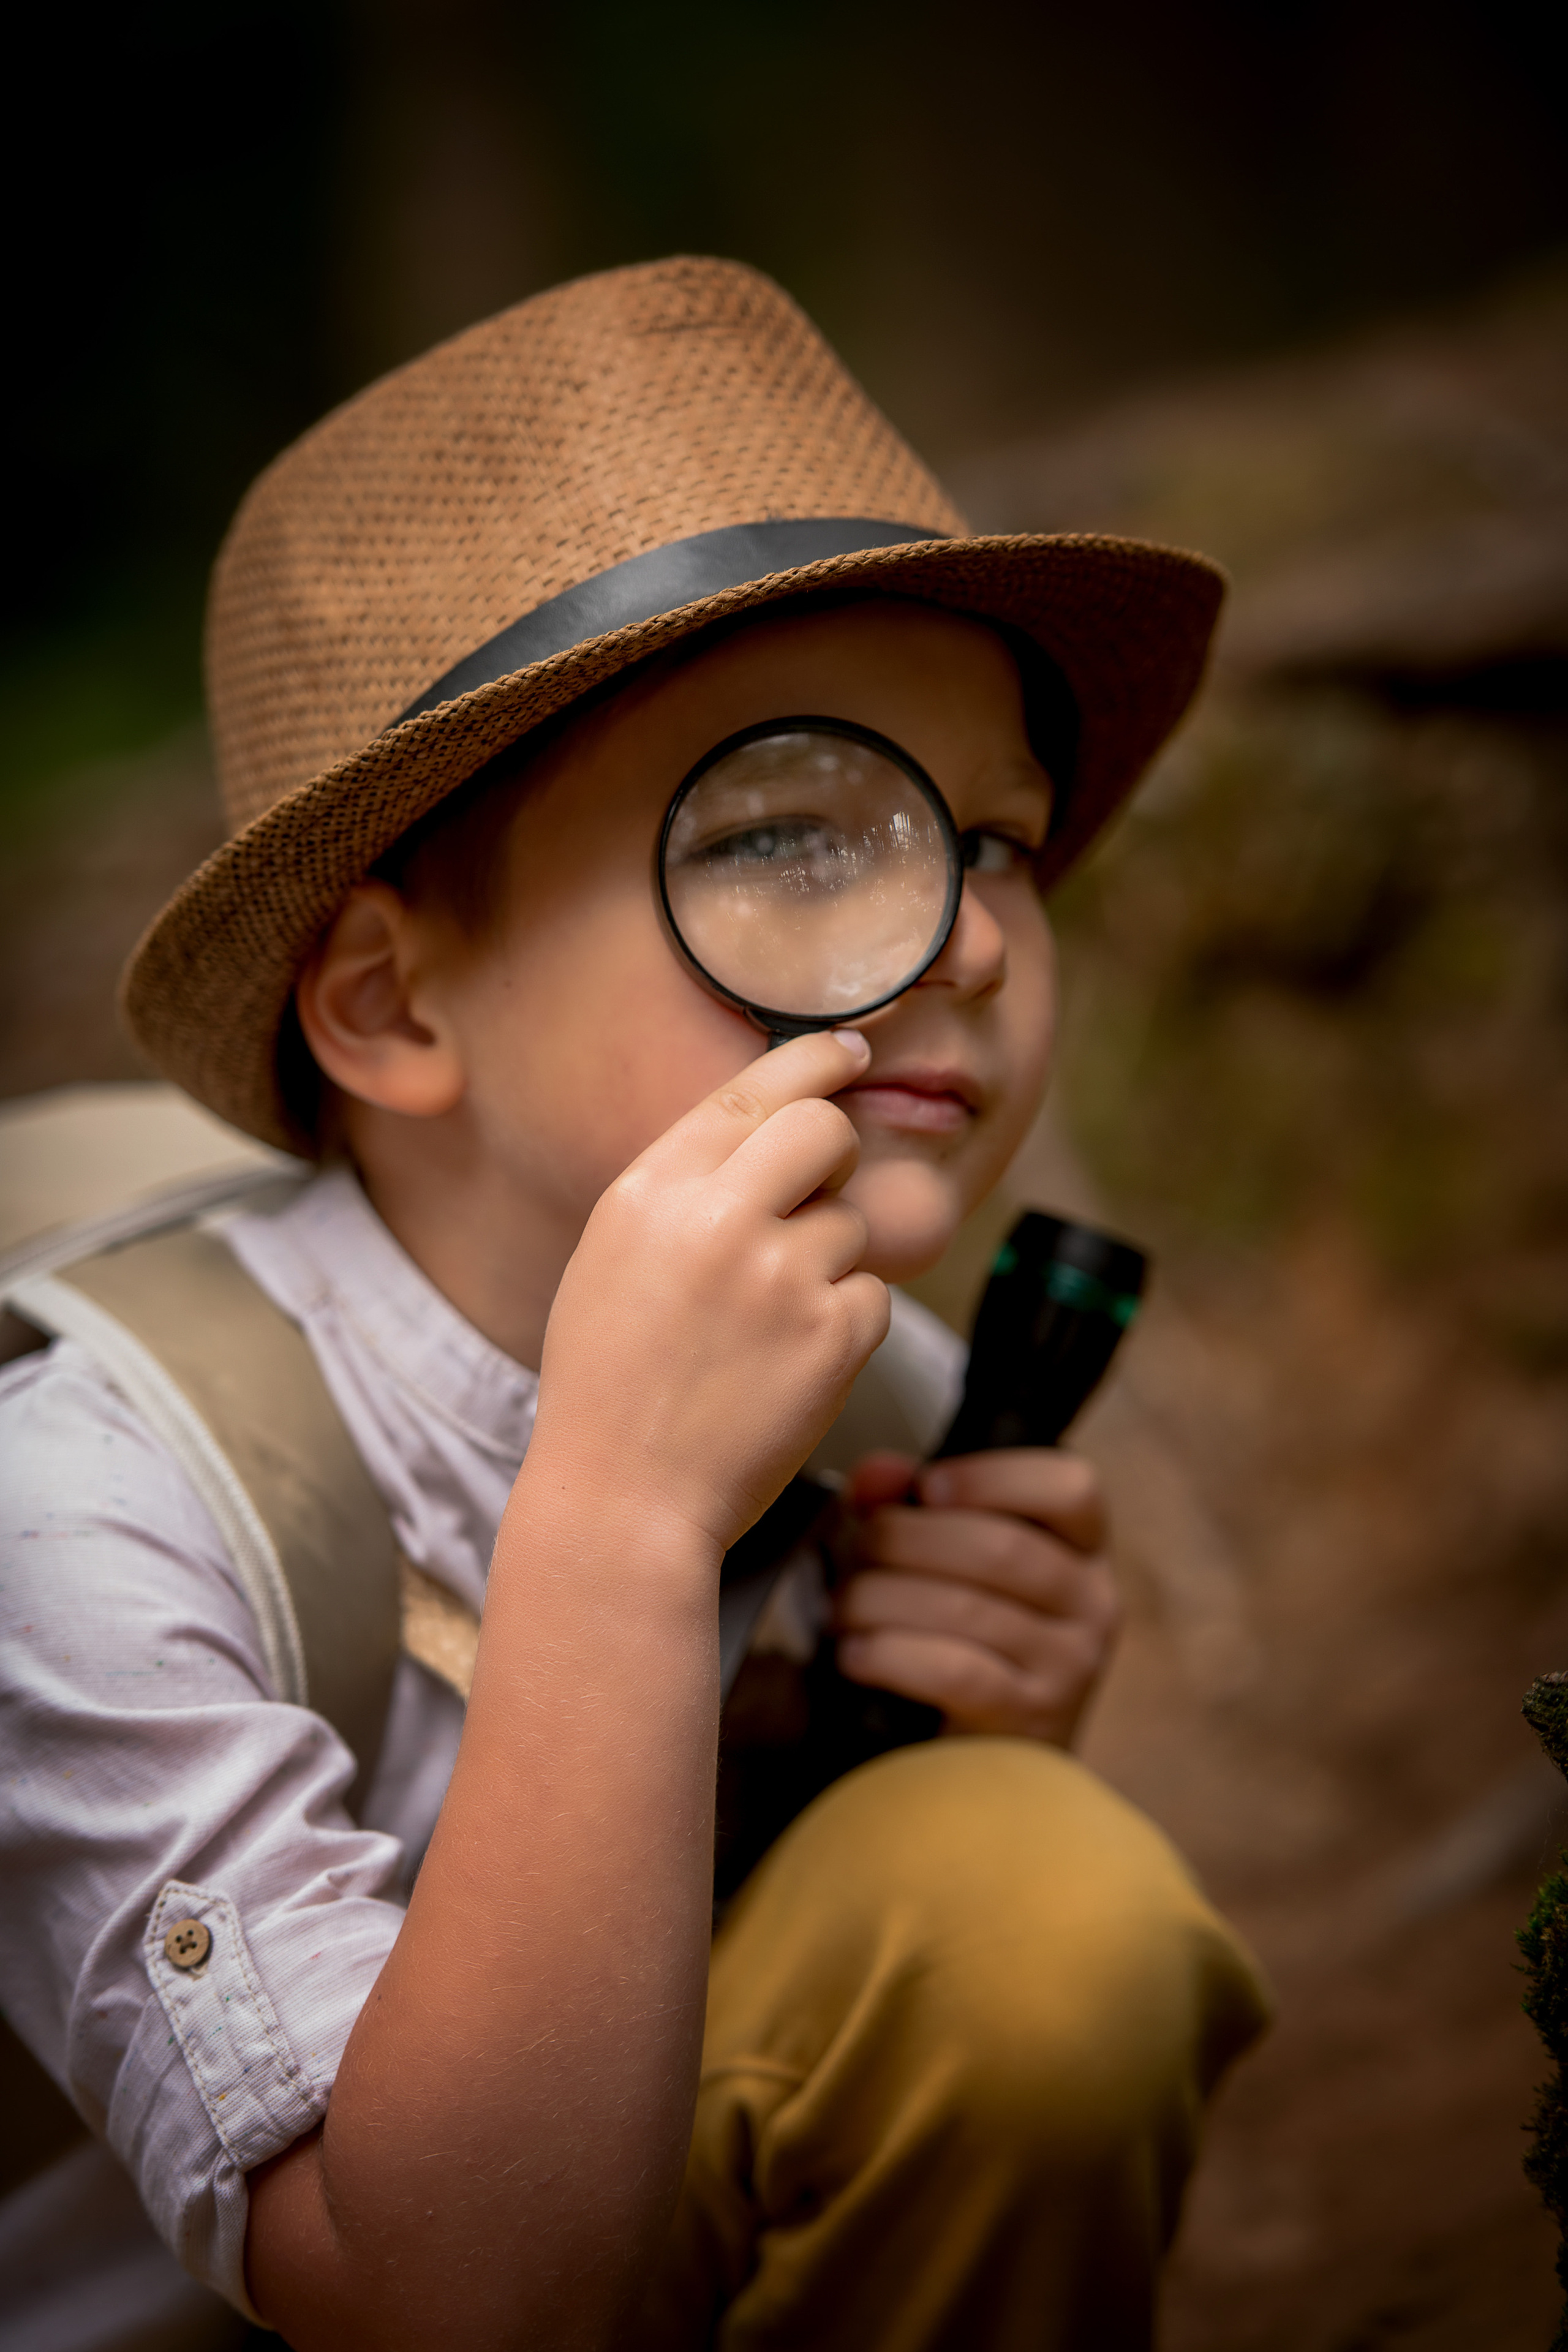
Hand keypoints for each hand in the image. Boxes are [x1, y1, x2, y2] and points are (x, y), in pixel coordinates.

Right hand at [530, 1029, 890, 1557]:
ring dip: (826, 1264)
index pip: (750, 1091)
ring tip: (766, 1327)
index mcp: (651, 1191)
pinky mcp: (834, 1336)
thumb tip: (767, 1132)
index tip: (849, 1053)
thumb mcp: (614, 1258)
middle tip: (811, 1203)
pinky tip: (789, 1366)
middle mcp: (719, 1219)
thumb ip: (683, 1189)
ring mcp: (782, 1277)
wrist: (623, 1500)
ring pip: (852, 1223)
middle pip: (825, 1130)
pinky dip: (843, 1326)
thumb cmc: (610, 1383)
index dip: (812, 1061)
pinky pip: (871, 1295)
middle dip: (832, 1158)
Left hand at [827, 1448, 1120, 1745]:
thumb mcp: (947, 1566)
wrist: (991, 1773)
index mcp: (1082, 1551)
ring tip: (843, 1606)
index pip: (1072, 1488)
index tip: (926, 1486)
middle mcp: (1093, 1605)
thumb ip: (911, 1507)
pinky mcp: (1032, 1723)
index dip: (993, 1476)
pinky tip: (855, 1654)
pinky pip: (957, 1672)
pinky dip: (892, 1654)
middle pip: (1002, 1547)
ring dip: (883, 1598)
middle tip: (857, 1548)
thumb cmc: (964, 1644)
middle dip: (907, 1539)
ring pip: (968, 1609)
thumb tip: (873, 1475)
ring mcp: (1071, 1667)